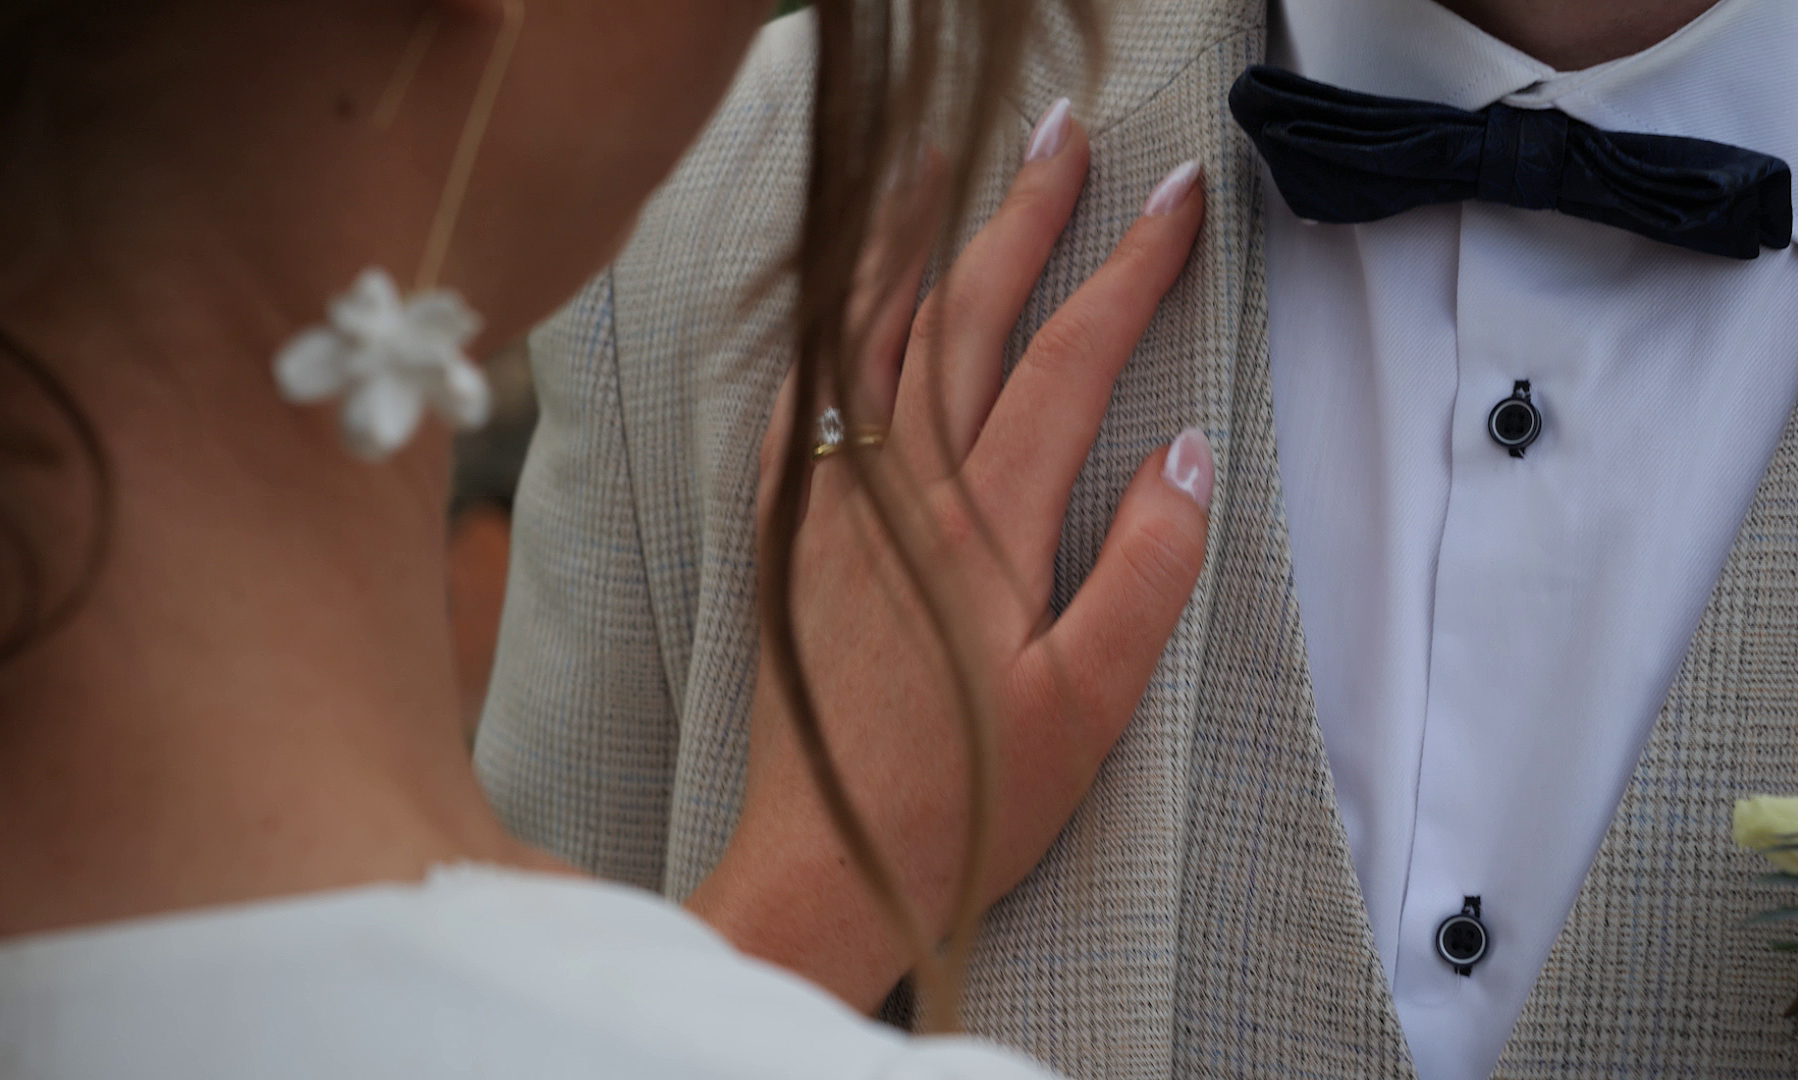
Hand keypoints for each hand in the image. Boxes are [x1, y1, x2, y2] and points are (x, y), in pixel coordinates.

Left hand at [688, 109, 1212, 1011]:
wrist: (830, 860)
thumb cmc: (969, 799)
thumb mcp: (1092, 708)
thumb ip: (1145, 574)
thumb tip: (1184, 456)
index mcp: (986, 525)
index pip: (1069, 359)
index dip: (1129, 271)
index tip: (1175, 202)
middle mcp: (900, 491)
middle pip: (967, 316)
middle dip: (1023, 216)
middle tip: (1063, 137)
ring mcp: (829, 506)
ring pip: (873, 338)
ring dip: (914, 242)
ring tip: (939, 165)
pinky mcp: (784, 536)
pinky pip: (802, 402)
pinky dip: (827, 330)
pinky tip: (841, 297)